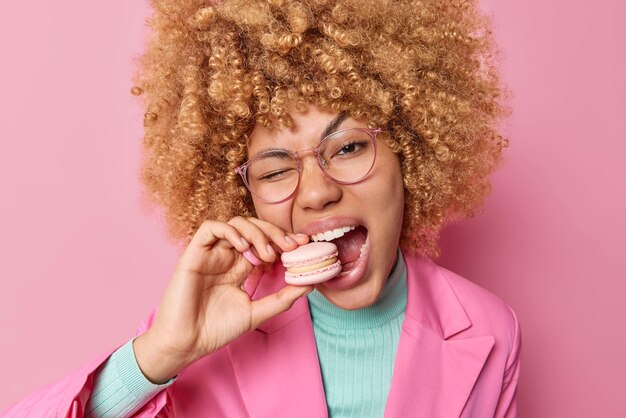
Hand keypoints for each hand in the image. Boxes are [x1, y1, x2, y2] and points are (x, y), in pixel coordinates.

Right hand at [133, 217, 310, 382]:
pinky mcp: (194, 253)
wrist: (187, 343)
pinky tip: (242, 246)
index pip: (266, 243)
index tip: (303, 244)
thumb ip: (282, 298)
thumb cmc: (217, 330)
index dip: (284, 239)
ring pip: (236, 223)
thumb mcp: (257, 313)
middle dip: (275, 233)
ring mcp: (212, 253)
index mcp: (241, 267)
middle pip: (254, 229)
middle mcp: (228, 256)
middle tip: (290, 246)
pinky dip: (230, 231)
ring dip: (256, 232)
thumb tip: (310, 284)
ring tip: (266, 254)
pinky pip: (211, 228)